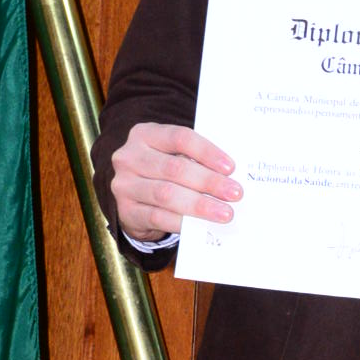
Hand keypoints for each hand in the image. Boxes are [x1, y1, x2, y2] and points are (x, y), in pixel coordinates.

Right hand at [109, 120, 240, 236]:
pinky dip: (182, 222)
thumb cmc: (163, 173)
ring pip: (166, 194)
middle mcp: (130, 157)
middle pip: (174, 168)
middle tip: (234, 193)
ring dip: (200, 205)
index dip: (207, 152)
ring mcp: (124, 184)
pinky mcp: (125, 210)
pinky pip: (157, 217)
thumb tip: (230, 174)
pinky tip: (200, 225)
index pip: (179, 138)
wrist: (134, 200)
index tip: (230, 168)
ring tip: (224, 212)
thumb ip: (195, 159)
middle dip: (209, 182)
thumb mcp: (173, 156)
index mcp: (145, 134)